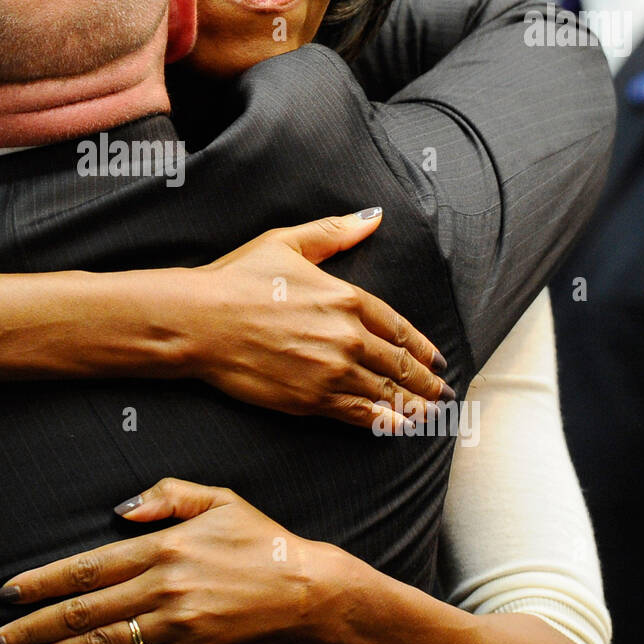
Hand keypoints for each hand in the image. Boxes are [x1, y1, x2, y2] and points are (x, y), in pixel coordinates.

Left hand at [0, 477, 329, 643]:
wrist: (306, 591)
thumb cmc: (260, 539)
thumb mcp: (218, 498)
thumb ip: (167, 495)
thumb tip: (120, 508)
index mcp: (163, 546)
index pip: (88, 567)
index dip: (43, 582)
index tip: (8, 593)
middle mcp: (163, 588)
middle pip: (85, 611)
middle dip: (34, 626)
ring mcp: (176, 627)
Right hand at [188, 209, 451, 427]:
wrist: (201, 322)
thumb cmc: (237, 279)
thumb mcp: (287, 243)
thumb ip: (334, 232)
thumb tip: (372, 218)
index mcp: (346, 297)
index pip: (398, 328)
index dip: (421, 346)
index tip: (434, 358)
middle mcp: (348, 337)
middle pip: (399, 364)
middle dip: (425, 380)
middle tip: (441, 390)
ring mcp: (332, 372)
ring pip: (385, 392)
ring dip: (413, 404)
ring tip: (429, 412)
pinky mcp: (312, 400)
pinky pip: (361, 414)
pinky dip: (385, 421)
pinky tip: (399, 425)